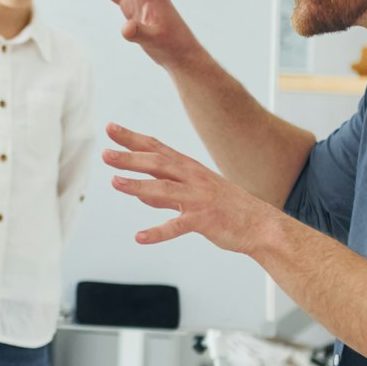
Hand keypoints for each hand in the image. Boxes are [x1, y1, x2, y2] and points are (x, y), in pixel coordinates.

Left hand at [103, 122, 277, 252]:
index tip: (111, 128)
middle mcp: (193, 178)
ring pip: (164, 190)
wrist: (261, 225)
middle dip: (130, 158)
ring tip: (115, 183)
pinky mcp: (205, 220)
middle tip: (105, 153)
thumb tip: (140, 194)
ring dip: (138, 186)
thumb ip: (167, 192)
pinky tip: (140, 237)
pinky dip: (158, 232)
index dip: (133, 138)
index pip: (156, 148)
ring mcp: (199, 198)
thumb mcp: (195, 193)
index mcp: (189, 169)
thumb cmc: (226, 208)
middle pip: (157, 164)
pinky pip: (178, 226)